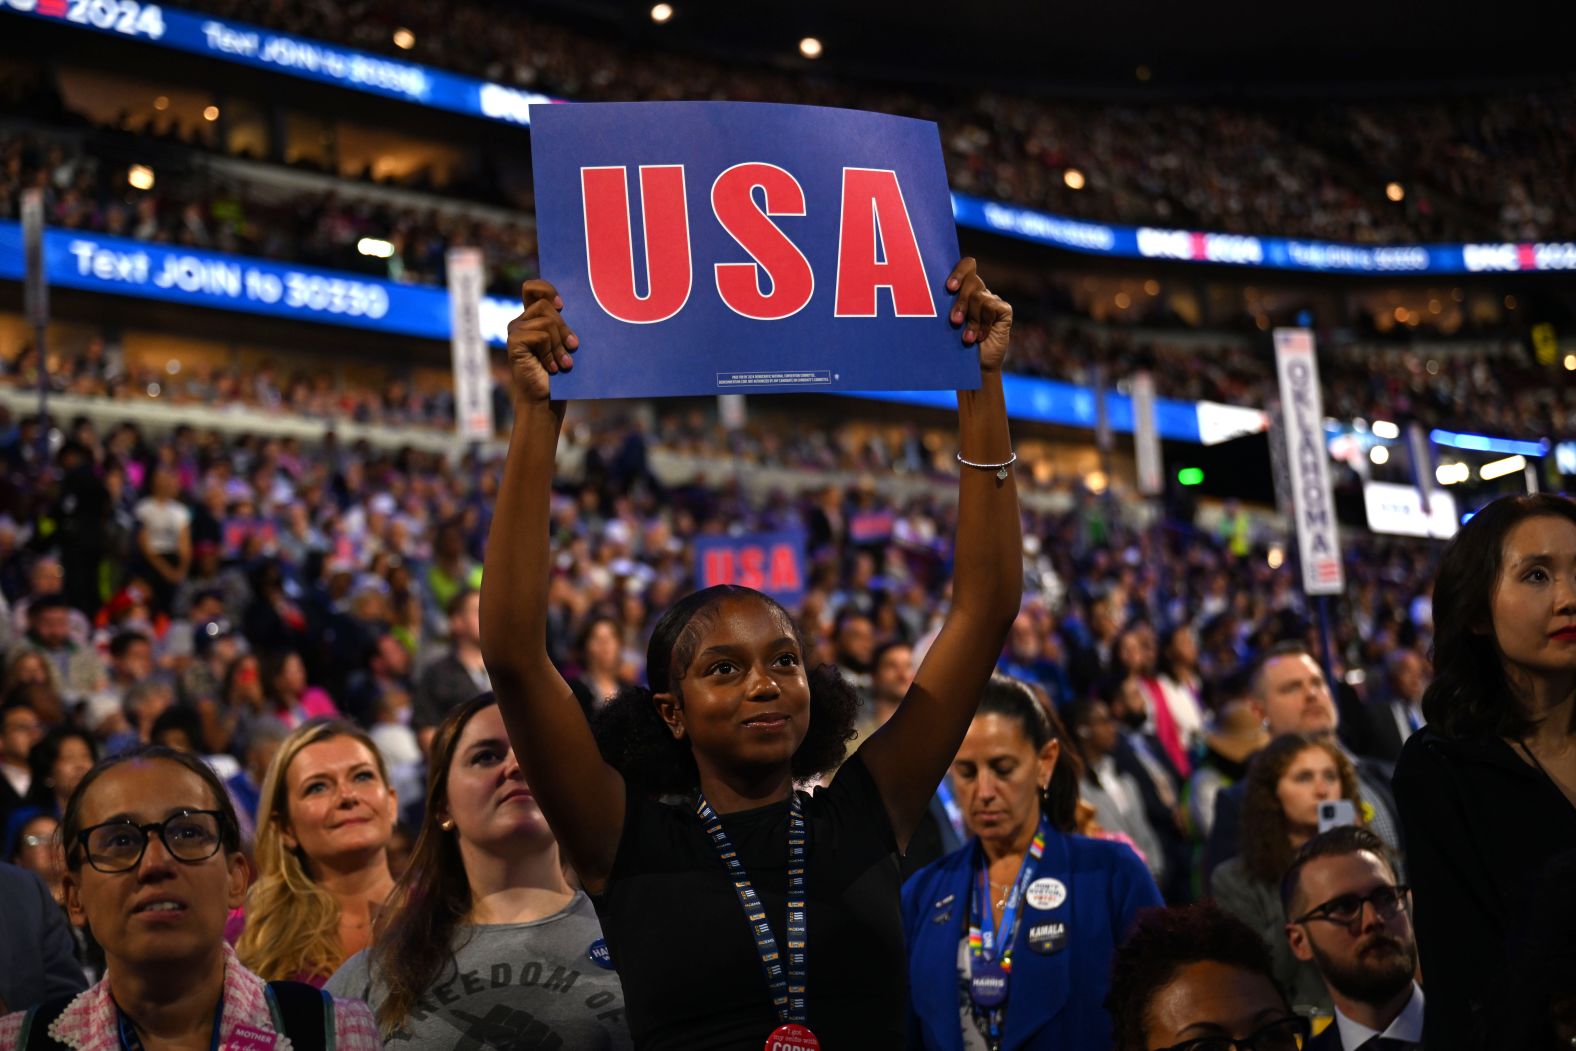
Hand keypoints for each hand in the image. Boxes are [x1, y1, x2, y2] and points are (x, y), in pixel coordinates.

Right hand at [506, 279, 578, 402]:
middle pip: (546, 305)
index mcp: (533, 317)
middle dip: (564, 327)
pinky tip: (552, 367)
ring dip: (560, 344)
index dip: (547, 289)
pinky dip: (551, 353)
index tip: (562, 305)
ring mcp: (515, 331)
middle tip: (573, 347)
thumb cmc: (560, 372)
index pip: (533, 287)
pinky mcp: (514, 342)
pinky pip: (541, 336)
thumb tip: (583, 304)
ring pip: (546, 322)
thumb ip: (565, 324)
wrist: (546, 400)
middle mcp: (522, 321)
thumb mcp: (565, 343)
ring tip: (563, 363)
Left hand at [946, 257, 1011, 373]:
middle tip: (955, 321)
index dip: (959, 272)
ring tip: (966, 338)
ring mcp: (992, 300)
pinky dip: (984, 325)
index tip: (950, 288)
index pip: (967, 266)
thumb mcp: (945, 325)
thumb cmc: (954, 346)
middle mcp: (979, 291)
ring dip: (971, 320)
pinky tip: (980, 337)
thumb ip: (943, 307)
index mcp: (963, 289)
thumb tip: (926, 294)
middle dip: (961, 302)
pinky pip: (992, 309)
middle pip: (972, 281)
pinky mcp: (1004, 310)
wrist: (974, 367)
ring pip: (979, 297)